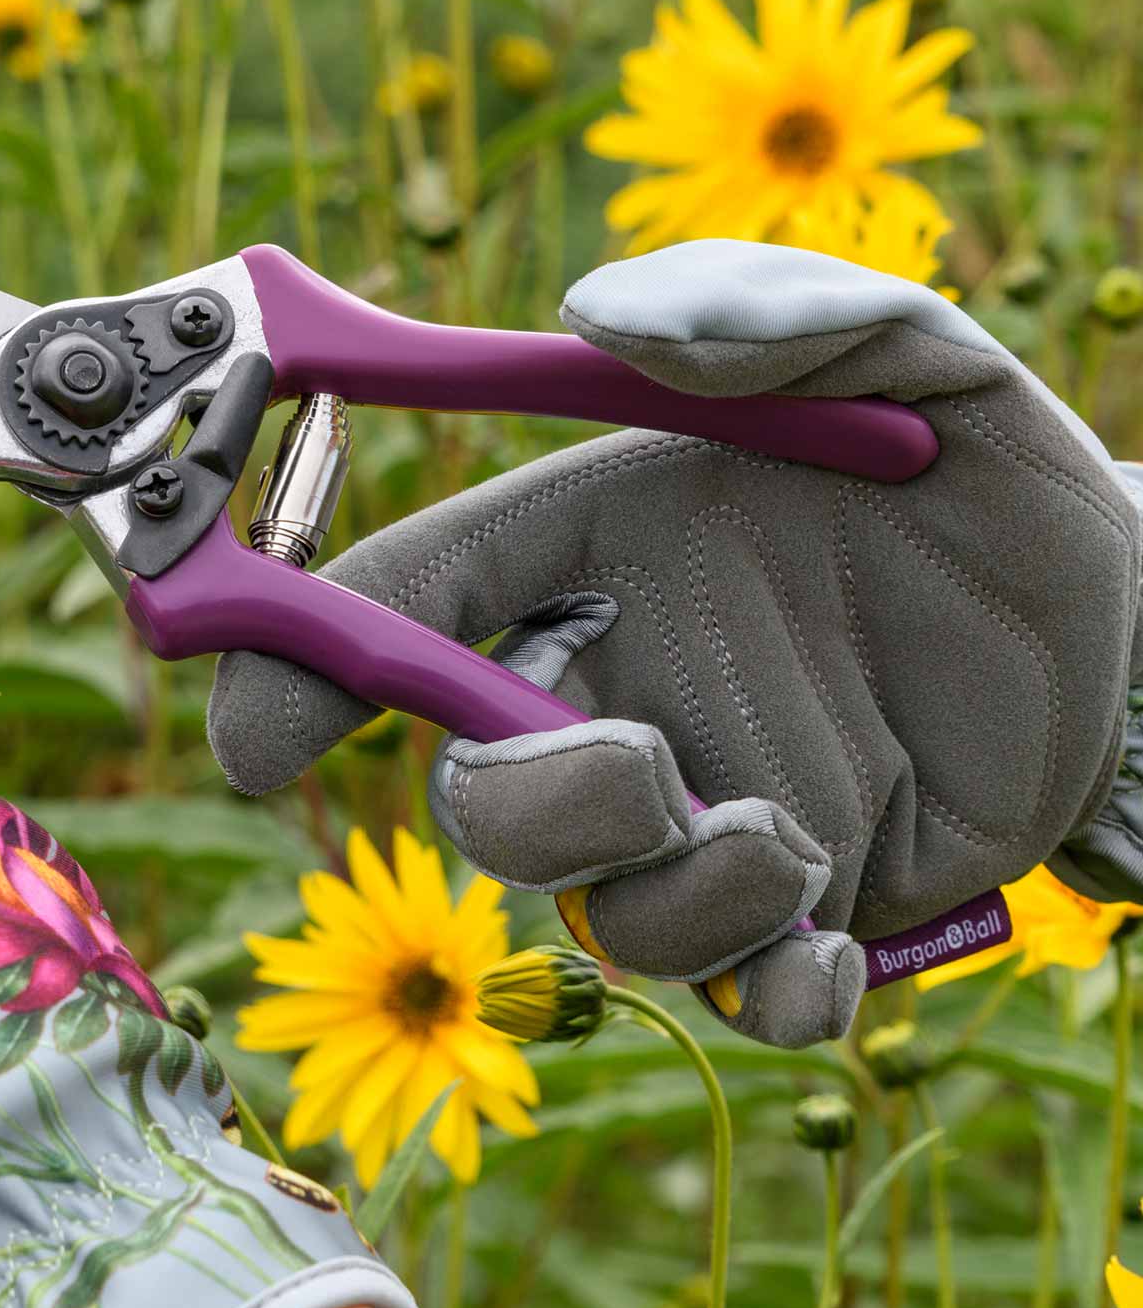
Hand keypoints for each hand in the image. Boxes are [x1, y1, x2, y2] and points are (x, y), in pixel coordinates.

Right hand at [210, 241, 1142, 1047]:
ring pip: (603, 912)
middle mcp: (629, 690)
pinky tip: (837, 944)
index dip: (311, 661)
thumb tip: (589, 322)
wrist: (1133, 612)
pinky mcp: (808, 908)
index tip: (253, 732)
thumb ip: (763, 311)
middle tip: (644, 768)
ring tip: (798, 836)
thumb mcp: (910, 351)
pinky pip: (740, 996)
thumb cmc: (986, 472)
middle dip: (527, 804)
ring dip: (674, 898)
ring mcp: (709, 811)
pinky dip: (771, 993)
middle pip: (480, 792)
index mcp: (607, 552)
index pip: (416, 600)